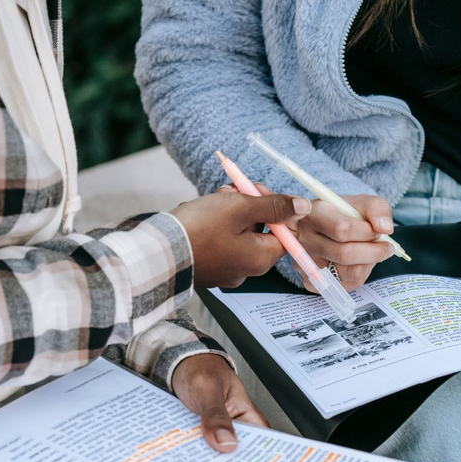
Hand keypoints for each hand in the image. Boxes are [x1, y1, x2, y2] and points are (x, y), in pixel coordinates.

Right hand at [171, 190, 310, 287]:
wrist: (157, 252)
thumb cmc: (200, 229)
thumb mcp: (241, 207)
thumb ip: (274, 206)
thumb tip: (303, 206)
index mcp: (262, 259)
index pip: (284, 231)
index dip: (273, 206)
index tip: (254, 189)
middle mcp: (248, 270)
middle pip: (261, 231)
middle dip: (249, 206)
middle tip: (231, 190)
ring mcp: (226, 272)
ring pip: (239, 234)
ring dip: (231, 212)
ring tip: (214, 199)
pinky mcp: (209, 269)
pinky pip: (221, 244)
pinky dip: (216, 227)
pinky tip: (202, 214)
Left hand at [172, 354, 267, 452]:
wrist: (180, 364)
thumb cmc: (201, 369)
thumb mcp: (208, 389)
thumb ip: (216, 414)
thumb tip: (226, 443)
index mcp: (249, 415)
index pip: (259, 446)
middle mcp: (236, 426)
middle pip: (235, 455)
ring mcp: (218, 432)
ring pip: (215, 455)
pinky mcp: (202, 435)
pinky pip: (200, 449)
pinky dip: (193, 454)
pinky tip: (184, 460)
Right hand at [290, 194, 394, 290]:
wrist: (324, 227)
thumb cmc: (343, 213)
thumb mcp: (360, 202)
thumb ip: (376, 208)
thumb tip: (385, 228)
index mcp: (313, 215)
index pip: (341, 229)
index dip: (366, 232)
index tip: (378, 230)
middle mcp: (304, 240)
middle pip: (345, 254)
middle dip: (375, 251)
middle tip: (387, 246)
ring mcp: (306, 264)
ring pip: (350, 272)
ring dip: (370, 262)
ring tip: (371, 251)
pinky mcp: (312, 281)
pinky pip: (348, 283)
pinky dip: (362, 272)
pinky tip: (360, 261)